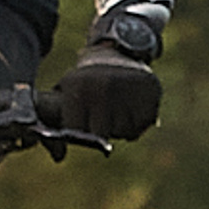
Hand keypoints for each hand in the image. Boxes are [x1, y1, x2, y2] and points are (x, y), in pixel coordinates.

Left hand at [43, 41, 160, 140]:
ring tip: (118, 109)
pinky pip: (143, 125)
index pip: (77, 132)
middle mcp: (103, 88)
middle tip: (102, 119)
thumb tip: (57, 157)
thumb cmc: (88, 80)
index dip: (81, 135)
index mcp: (79, 88)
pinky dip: (139, 122)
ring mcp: (128, 89)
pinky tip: (132, 107)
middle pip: (102, 136)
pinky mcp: (150, 91)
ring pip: (124, 132)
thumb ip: (62, 121)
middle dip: (102, 133)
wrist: (117, 51)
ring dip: (121, 128)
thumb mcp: (68, 90)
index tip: (84, 128)